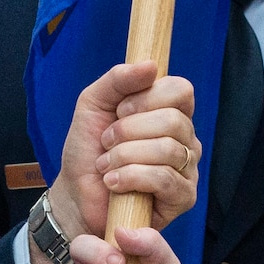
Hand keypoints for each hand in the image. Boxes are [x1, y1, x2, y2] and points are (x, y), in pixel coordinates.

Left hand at [52, 62, 199, 243]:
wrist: (76, 193)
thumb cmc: (89, 149)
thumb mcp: (93, 104)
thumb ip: (118, 79)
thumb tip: (151, 66)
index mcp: (170, 112)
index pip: (181, 90)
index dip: (147, 97)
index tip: (120, 110)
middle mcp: (185, 138)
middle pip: (173, 120)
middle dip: (128, 131)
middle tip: (107, 142)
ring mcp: (187, 168)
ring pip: (168, 149)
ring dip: (124, 156)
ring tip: (106, 165)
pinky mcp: (183, 197)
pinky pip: (165, 179)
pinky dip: (131, 177)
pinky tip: (114, 182)